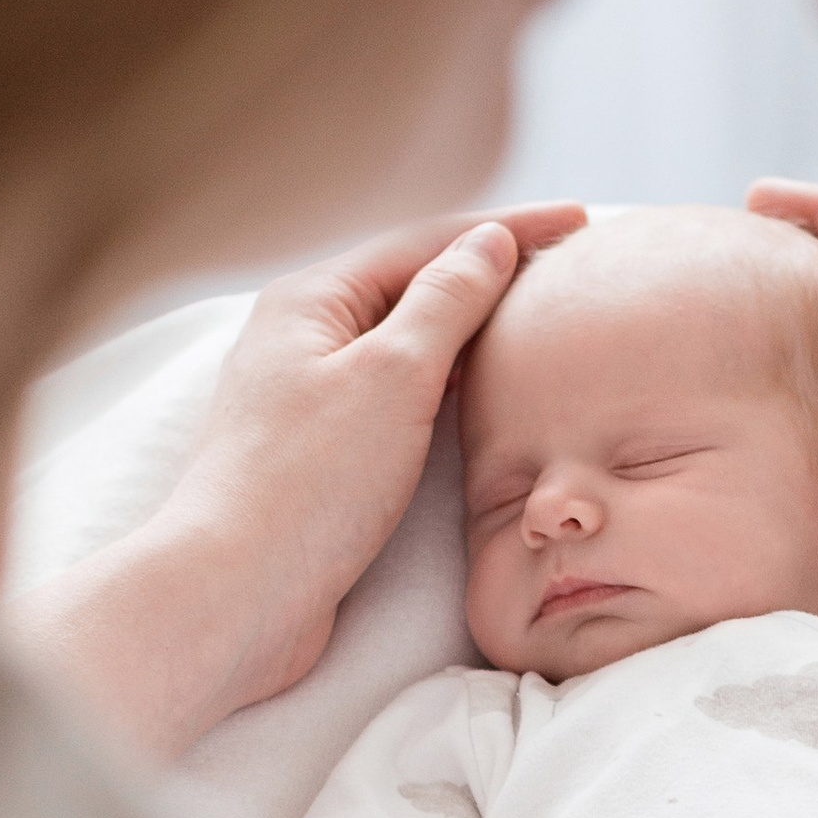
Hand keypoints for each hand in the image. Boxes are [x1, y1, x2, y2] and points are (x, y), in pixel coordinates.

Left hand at [18, 204, 582, 755]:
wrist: (235, 595)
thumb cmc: (307, 484)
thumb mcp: (391, 375)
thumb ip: (445, 302)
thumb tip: (487, 242)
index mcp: (311, 301)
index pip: (426, 242)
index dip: (507, 230)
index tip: (582, 221)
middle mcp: (303, 339)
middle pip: (413, 287)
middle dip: (489, 273)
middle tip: (569, 269)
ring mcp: (309, 399)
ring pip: (406, 346)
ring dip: (471, 330)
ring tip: (538, 323)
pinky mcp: (321, 458)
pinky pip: (398, 399)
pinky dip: (447, 386)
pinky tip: (483, 397)